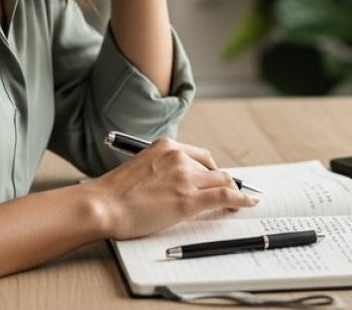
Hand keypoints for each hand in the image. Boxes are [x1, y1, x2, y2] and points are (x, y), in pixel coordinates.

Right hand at [88, 137, 258, 239]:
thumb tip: (175, 185)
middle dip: (223, 182)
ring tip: (240, 202)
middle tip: (231, 194)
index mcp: (166, 146)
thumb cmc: (113, 194)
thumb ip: (160, 170)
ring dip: (233, 192)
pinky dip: (242, 199)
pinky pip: (226, 196)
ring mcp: (185, 177)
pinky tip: (249, 203)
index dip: (212, 170)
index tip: (216, 178)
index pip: (200, 156)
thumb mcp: (140, 169)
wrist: (102, 206)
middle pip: (213, 170)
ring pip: (223, 182)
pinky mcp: (189, 199)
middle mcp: (178, 156)